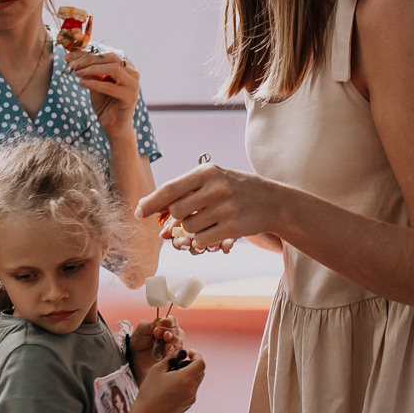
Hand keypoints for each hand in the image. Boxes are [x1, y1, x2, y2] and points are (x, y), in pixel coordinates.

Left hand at [65, 49, 139, 139]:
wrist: (113, 126)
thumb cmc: (104, 104)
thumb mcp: (95, 83)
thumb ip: (90, 72)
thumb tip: (73, 59)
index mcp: (125, 67)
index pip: (105, 55)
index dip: (86, 54)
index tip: (68, 56)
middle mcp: (132, 73)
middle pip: (110, 58)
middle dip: (88, 59)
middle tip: (71, 64)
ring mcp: (133, 85)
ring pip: (113, 69)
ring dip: (92, 69)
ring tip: (77, 73)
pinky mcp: (130, 97)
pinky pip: (110, 87)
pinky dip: (94, 83)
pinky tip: (81, 83)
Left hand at [129, 316, 183, 379]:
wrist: (135, 355)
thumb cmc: (139, 340)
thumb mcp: (142, 328)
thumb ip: (152, 324)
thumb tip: (161, 320)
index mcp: (165, 326)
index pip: (172, 321)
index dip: (168, 321)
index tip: (159, 323)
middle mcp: (172, 335)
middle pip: (177, 330)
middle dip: (168, 330)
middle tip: (157, 332)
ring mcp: (173, 346)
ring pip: (178, 341)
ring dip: (172, 338)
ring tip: (165, 337)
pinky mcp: (172, 357)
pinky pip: (177, 352)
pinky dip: (173, 349)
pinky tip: (168, 347)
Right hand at [134, 346, 204, 412]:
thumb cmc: (150, 391)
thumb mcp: (157, 369)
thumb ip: (170, 358)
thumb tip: (179, 350)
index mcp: (186, 378)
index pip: (201, 363)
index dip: (196, 355)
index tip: (188, 353)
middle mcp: (192, 389)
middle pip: (200, 372)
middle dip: (193, 364)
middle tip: (180, 363)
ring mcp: (191, 398)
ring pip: (196, 382)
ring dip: (190, 375)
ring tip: (173, 375)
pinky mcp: (188, 405)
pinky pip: (191, 391)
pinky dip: (186, 385)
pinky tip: (171, 387)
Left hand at [138, 162, 274, 252]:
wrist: (274, 201)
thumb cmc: (237, 189)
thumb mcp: (215, 178)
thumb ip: (186, 189)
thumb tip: (150, 205)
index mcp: (207, 172)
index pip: (170, 189)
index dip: (151, 203)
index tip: (139, 213)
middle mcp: (216, 188)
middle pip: (176, 211)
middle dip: (177, 218)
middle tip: (190, 216)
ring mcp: (225, 209)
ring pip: (188, 228)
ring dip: (191, 229)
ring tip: (208, 221)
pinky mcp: (232, 228)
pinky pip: (201, 240)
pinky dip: (201, 240)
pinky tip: (213, 232)